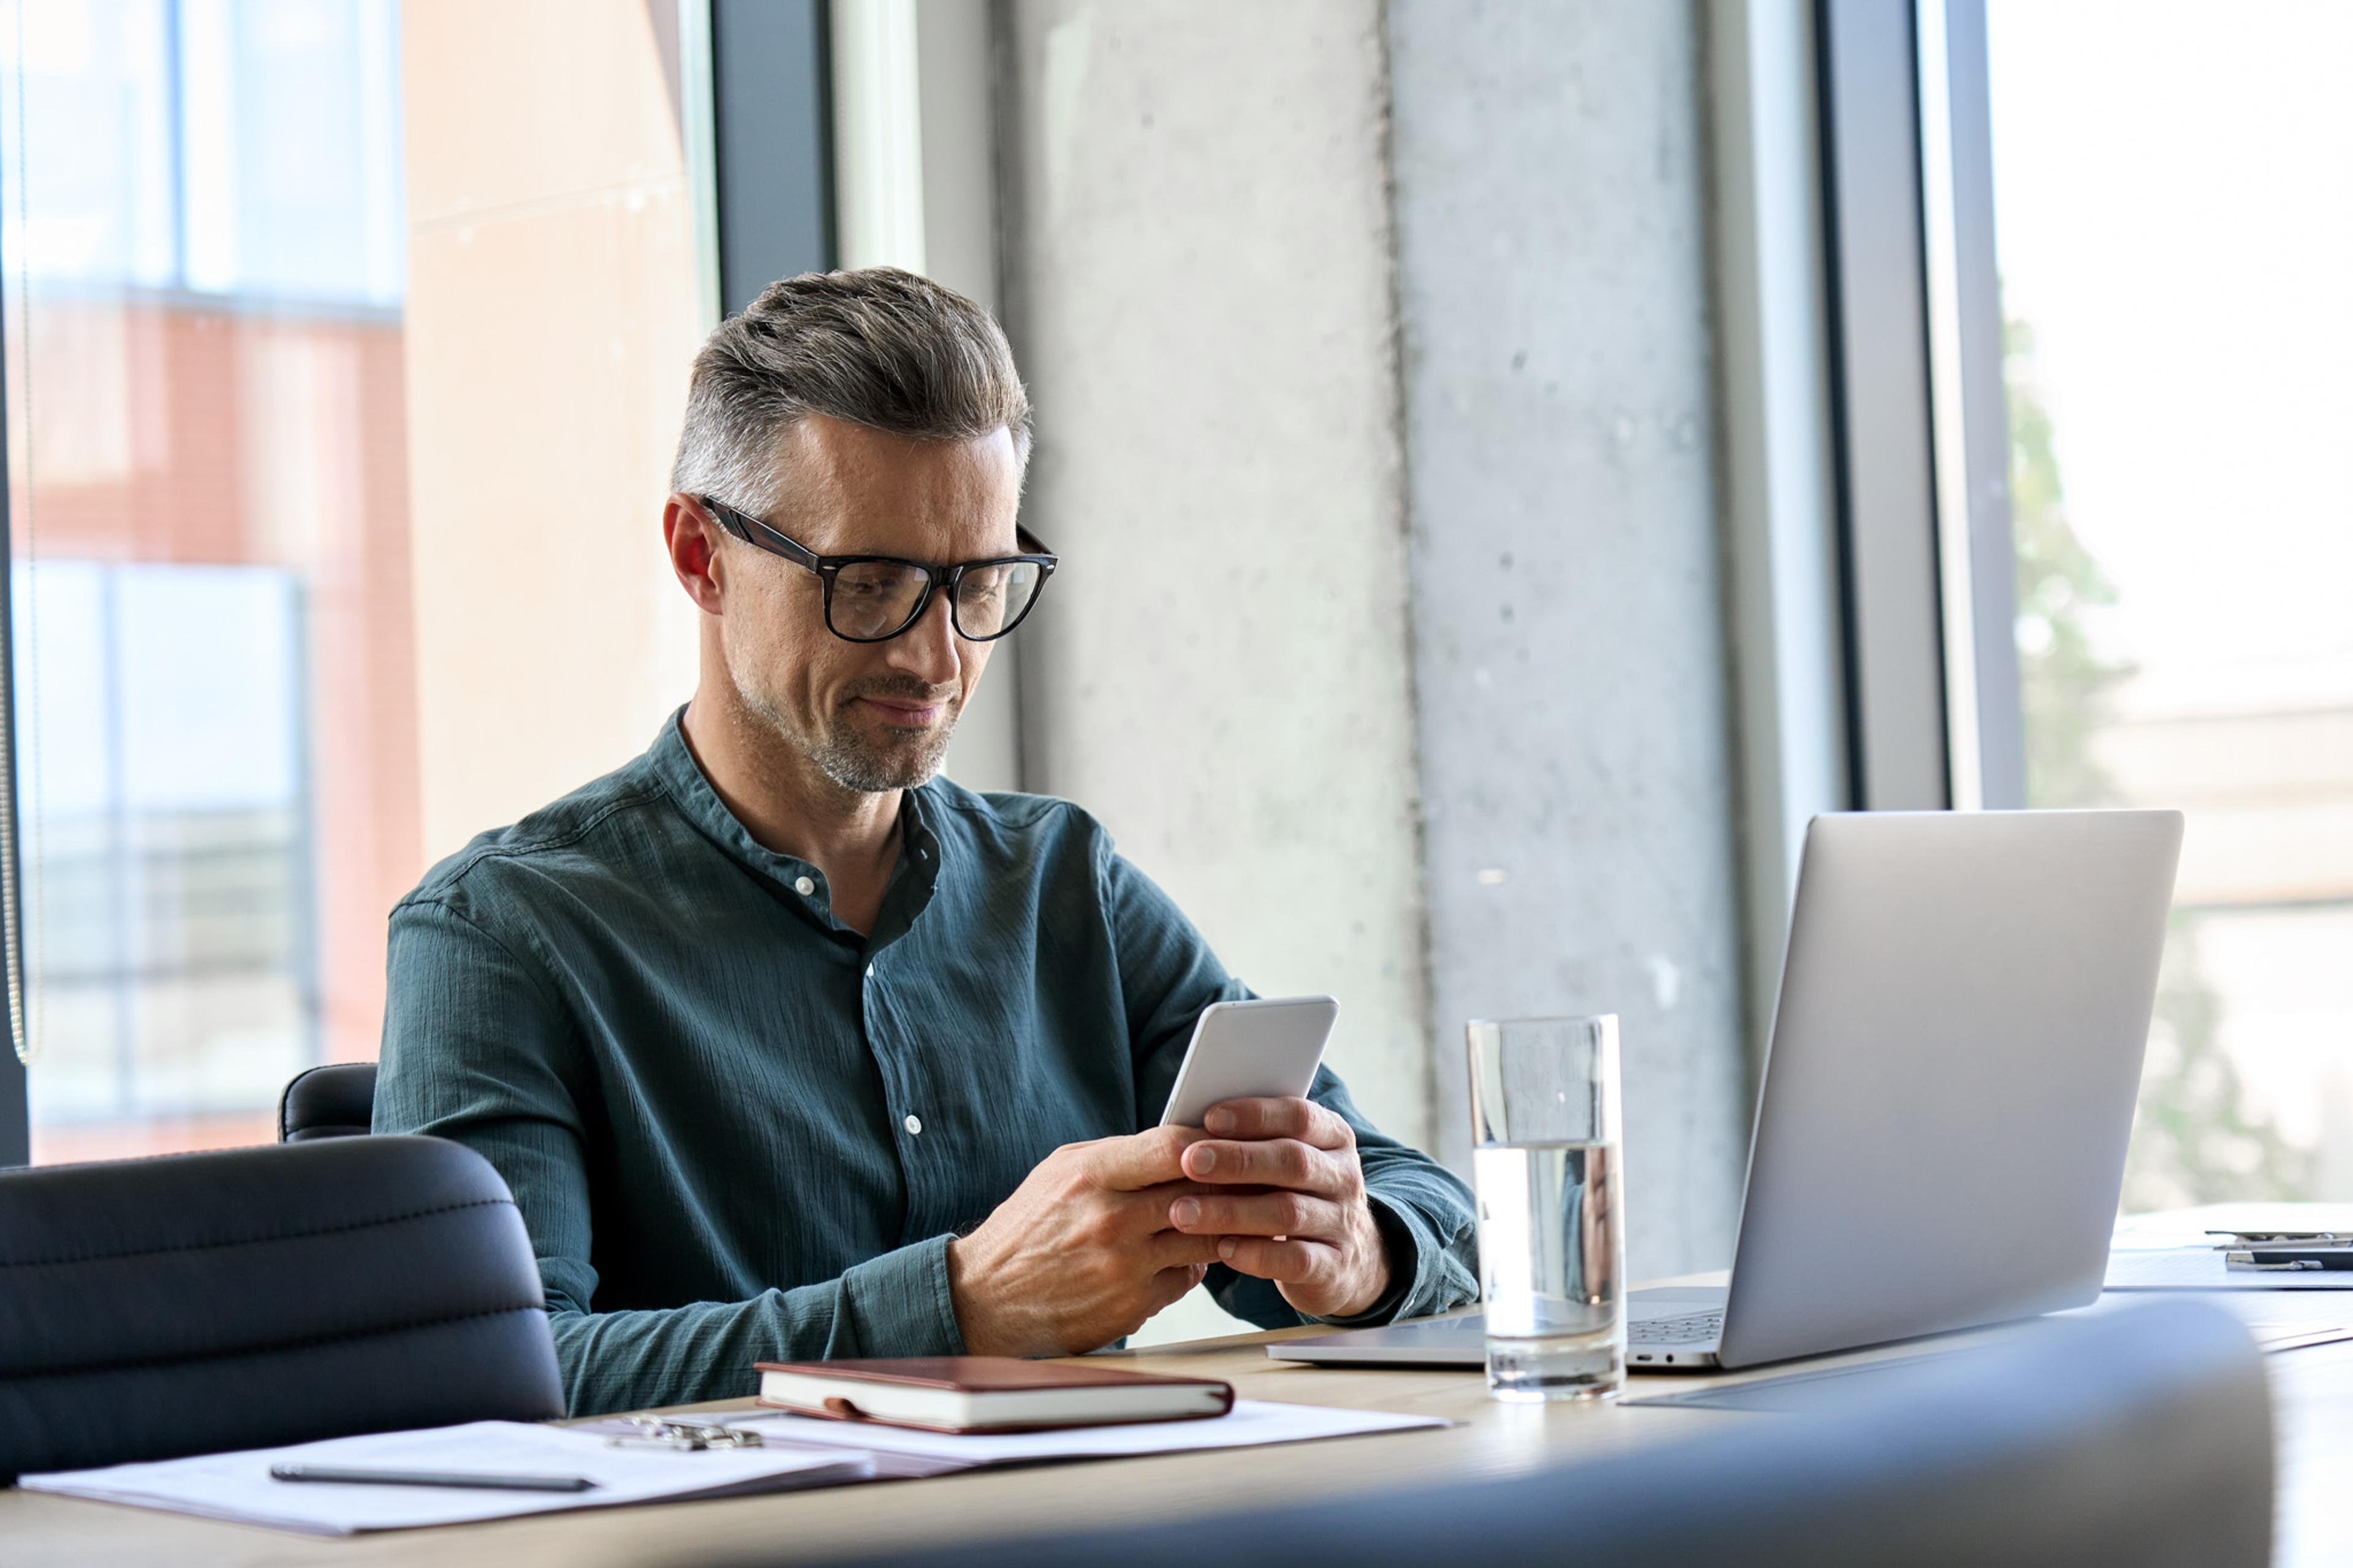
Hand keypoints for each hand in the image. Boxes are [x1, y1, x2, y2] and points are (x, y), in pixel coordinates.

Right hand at [947, 1127, 1225, 1355]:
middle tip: (1252, 1178)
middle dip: (1232, 1184)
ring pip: (1205, 1238)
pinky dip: (1192, 1264)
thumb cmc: (1028, 1227)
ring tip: (1229, 1214)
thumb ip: (1121, 1156)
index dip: (1211, 1142)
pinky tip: (1183, 1252)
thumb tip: (1183, 1143)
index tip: (1228, 1141)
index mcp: (1092, 1175)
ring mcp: (1125, 1266)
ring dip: (1222, 1226)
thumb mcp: (1062, 1172)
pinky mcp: (1132, 1306)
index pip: (1173, 1146)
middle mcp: (1111, 1219)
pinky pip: (1187, 1277)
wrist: (986, 1298)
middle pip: (1201, 1192)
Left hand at [1166, 1098, 1391, 1318]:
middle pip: (1293, 1161)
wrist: (1348, 1259)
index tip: (1209, 1118)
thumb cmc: (1296, 1195)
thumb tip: (1192, 1128)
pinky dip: (1256, 1255)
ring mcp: (1343, 1223)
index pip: (1299, 1116)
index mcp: (1333, 1137)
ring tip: (1184, 1211)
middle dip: (1237, 1160)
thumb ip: (1254, 1142)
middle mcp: (1343, 1177)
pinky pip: (1296, 1260)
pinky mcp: (1334, 1267)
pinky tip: (1222, 1249)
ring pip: (1289, 1212)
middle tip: (1189, 1162)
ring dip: (1231, 1211)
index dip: (1256, 1115)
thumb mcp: (1287, 1161)